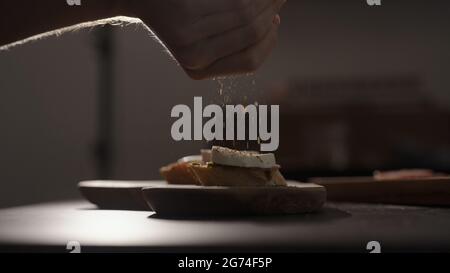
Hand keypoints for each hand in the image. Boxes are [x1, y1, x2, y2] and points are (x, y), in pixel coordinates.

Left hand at [126, 0, 285, 78]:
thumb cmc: (176, 12)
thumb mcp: (199, 34)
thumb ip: (230, 39)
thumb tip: (270, 26)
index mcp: (198, 70)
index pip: (249, 61)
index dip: (269, 41)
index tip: (276, 21)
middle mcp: (194, 60)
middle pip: (251, 34)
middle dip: (271, 13)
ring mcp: (189, 39)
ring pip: (245, 15)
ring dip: (265, 0)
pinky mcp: (186, 17)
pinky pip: (233, 1)